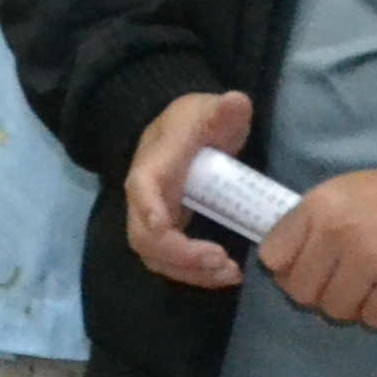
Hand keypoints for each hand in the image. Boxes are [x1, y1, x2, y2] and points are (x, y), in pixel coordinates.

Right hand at [122, 91, 255, 288]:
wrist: (185, 131)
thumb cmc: (196, 120)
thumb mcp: (210, 108)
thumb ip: (223, 108)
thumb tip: (235, 102)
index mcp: (154, 164)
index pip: (141, 188)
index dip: (148, 209)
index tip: (165, 227)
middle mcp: (145, 197)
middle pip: (143, 236)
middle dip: (179, 255)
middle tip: (222, 261)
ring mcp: (155, 217)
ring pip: (155, 256)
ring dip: (189, 272)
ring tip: (230, 274)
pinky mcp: (169, 232)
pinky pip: (172, 261)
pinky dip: (195, 274)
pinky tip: (226, 274)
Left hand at [263, 167, 376, 331]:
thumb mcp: (337, 196)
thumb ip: (308, 227)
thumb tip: (282, 269)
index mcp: (317, 208)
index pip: (273, 256)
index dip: (286, 270)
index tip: (304, 270)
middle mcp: (338, 232)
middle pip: (301, 291)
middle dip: (317, 294)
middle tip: (339, 286)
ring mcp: (371, 259)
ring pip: (336, 309)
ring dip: (351, 306)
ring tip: (368, 289)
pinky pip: (375, 318)